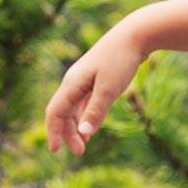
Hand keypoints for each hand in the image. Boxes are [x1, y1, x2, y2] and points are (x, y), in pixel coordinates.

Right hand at [45, 21, 147, 156]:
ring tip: (84, 144)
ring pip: (72, 108)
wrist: (135, 35)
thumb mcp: (109, 89)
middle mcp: (74, 81)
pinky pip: (83, 102)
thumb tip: (84, 135)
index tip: (56, 151)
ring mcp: (84, 79)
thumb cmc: (120, 59)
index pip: (55, 112)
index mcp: (72, 83)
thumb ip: (95, 112)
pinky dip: (84, 116)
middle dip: (67, 133)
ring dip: (76, 126)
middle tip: (80, 152)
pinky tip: (91, 126)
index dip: (53, 132)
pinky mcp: (95, 78)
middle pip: (62, 112)